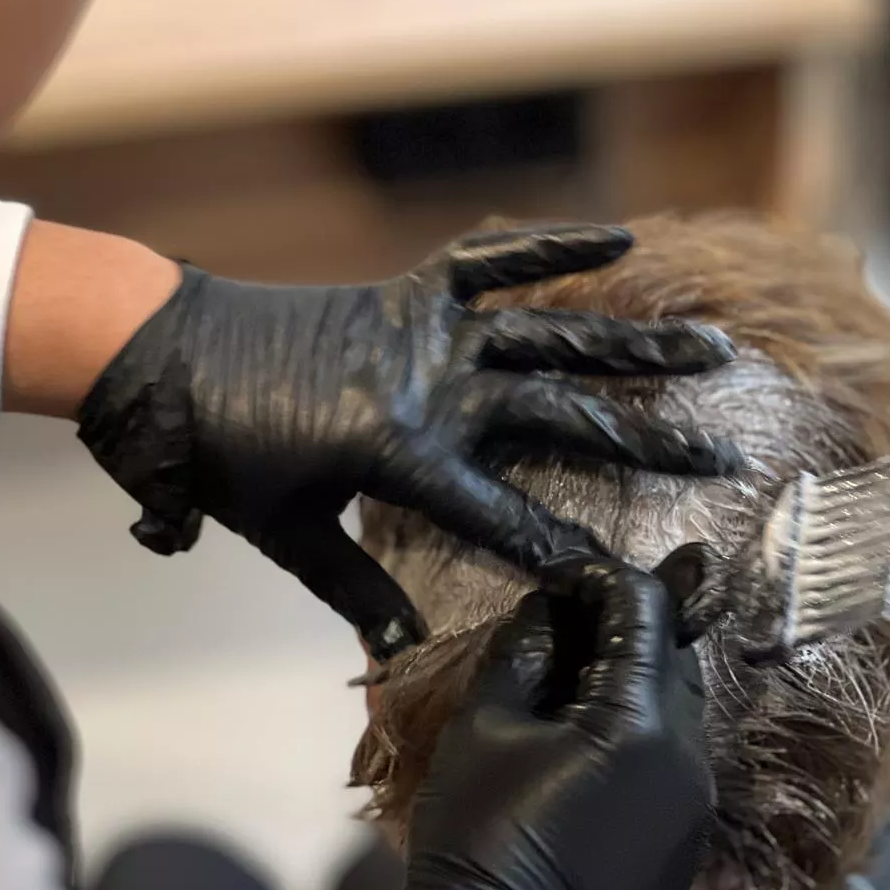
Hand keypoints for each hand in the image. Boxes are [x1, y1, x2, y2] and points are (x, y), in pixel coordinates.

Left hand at [76, 227, 738, 658]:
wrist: (164, 359)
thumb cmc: (221, 457)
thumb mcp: (287, 536)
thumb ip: (353, 589)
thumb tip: (403, 650)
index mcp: (405, 458)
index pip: (509, 518)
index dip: (569, 550)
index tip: (633, 574)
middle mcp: (437, 390)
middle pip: (562, 420)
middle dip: (647, 442)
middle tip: (724, 455)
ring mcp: (428, 334)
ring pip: (550, 339)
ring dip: (631, 346)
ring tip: (710, 348)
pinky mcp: (408, 292)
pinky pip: (489, 264)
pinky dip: (548, 246)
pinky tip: (618, 239)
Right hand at [371, 553, 714, 889]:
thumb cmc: (479, 835)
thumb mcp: (483, 725)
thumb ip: (522, 652)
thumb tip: (546, 608)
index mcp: (639, 722)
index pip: (645, 609)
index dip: (598, 576)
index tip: (555, 575)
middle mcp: (689, 756)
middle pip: (671, 654)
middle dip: (619, 625)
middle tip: (558, 623)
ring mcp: (697, 802)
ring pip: (676, 705)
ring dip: (631, 677)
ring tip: (566, 681)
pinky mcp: (688, 837)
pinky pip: (675, 757)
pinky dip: (638, 730)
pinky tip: (584, 740)